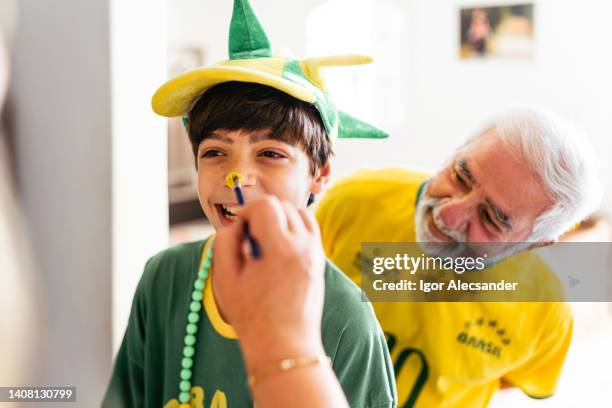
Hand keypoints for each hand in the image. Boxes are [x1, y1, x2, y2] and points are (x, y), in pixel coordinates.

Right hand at [213, 196, 325, 369]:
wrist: (285, 345)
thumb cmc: (252, 315)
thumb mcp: (225, 278)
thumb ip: (226, 240)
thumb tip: (239, 222)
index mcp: (279, 249)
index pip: (266, 205)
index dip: (247, 212)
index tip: (240, 231)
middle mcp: (303, 246)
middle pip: (282, 205)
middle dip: (262, 215)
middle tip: (251, 242)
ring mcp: (315, 252)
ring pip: (299, 212)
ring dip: (280, 219)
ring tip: (266, 245)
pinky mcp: (320, 260)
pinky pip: (309, 228)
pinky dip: (294, 229)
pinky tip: (280, 250)